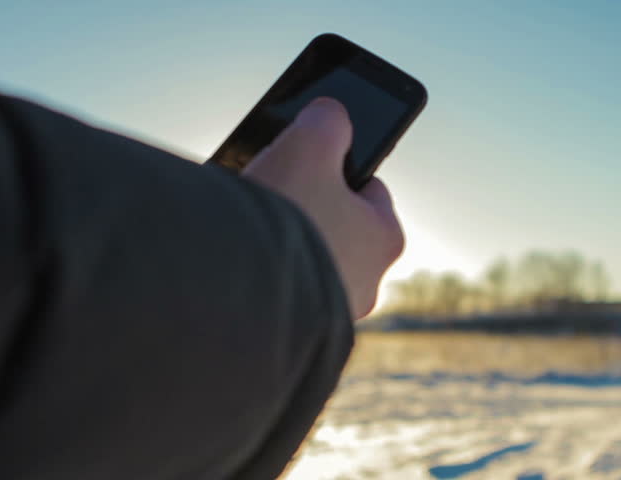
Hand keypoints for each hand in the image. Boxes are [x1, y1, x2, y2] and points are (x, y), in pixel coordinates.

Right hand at [243, 98, 403, 318]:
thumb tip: (329, 115)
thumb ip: (328, 120)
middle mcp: (365, 283)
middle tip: (274, 192)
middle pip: (336, 226)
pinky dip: (261, 273)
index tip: (313, 164)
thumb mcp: (310, 142)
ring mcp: (326, 315)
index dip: (339, 169)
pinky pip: (279, 292)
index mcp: (384, 239)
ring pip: (306, 262)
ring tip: (249, 226)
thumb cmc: (287, 215)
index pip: (371, 190)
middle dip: (306, 208)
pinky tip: (237, 259)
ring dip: (281, 242)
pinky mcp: (291, 333)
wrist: (237, 293)